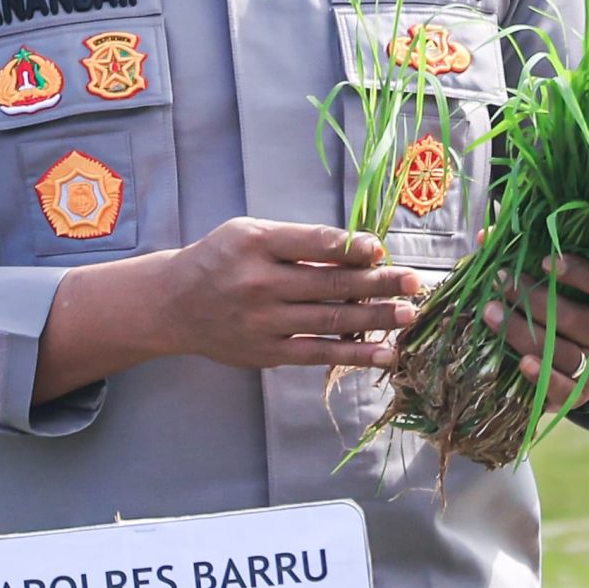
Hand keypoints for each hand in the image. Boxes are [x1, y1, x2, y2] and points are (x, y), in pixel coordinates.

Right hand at [155, 218, 422, 371]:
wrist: (174, 304)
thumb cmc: (221, 259)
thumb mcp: (250, 233)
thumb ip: (297, 240)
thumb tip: (359, 250)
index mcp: (257, 243)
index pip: (315, 243)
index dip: (353, 248)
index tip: (382, 251)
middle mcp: (260, 282)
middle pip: (330, 283)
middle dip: (378, 283)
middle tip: (414, 282)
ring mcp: (264, 321)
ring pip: (330, 319)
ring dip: (375, 318)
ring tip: (409, 315)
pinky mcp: (268, 352)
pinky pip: (318, 353)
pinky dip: (354, 354)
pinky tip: (383, 352)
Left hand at [481, 254, 588, 411]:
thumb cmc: (574, 301)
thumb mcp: (564, 277)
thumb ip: (534, 253)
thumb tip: (485, 235)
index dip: (581, 273)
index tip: (546, 260)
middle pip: (579, 321)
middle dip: (535, 300)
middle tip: (502, 282)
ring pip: (566, 354)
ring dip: (524, 333)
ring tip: (492, 313)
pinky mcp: (583, 394)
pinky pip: (567, 391)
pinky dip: (545, 378)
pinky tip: (522, 362)